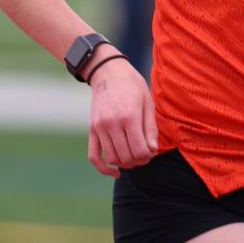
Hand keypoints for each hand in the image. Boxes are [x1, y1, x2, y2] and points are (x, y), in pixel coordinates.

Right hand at [87, 57, 157, 177]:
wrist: (108, 72)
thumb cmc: (132, 85)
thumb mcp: (147, 102)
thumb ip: (150, 128)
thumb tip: (152, 150)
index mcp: (129, 117)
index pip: (139, 151)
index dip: (148, 156)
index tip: (151, 151)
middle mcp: (112, 124)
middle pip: (127, 157)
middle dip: (139, 161)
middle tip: (144, 154)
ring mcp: (99, 127)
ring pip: (112, 158)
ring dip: (125, 164)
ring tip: (133, 156)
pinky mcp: (92, 129)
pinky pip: (93, 156)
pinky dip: (103, 168)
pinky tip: (115, 171)